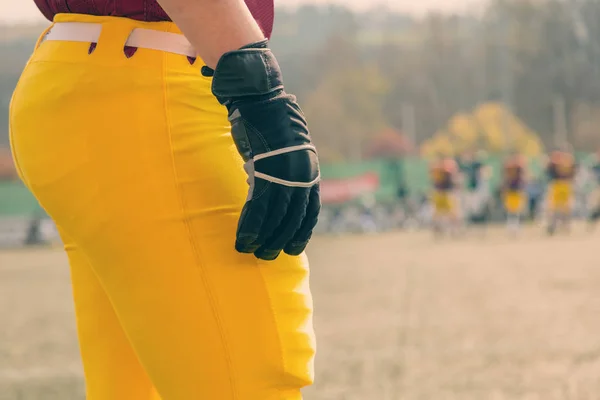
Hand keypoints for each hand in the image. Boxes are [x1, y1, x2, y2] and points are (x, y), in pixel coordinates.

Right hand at [203, 41, 320, 260]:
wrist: (259, 97)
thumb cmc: (269, 123)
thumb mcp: (288, 149)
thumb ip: (289, 170)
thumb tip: (279, 188)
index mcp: (310, 170)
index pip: (311, 210)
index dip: (302, 232)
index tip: (293, 248)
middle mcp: (303, 174)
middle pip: (293, 217)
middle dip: (280, 240)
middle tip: (267, 255)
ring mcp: (285, 172)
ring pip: (276, 216)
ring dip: (263, 238)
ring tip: (252, 252)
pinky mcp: (265, 170)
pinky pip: (258, 207)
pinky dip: (250, 226)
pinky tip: (242, 240)